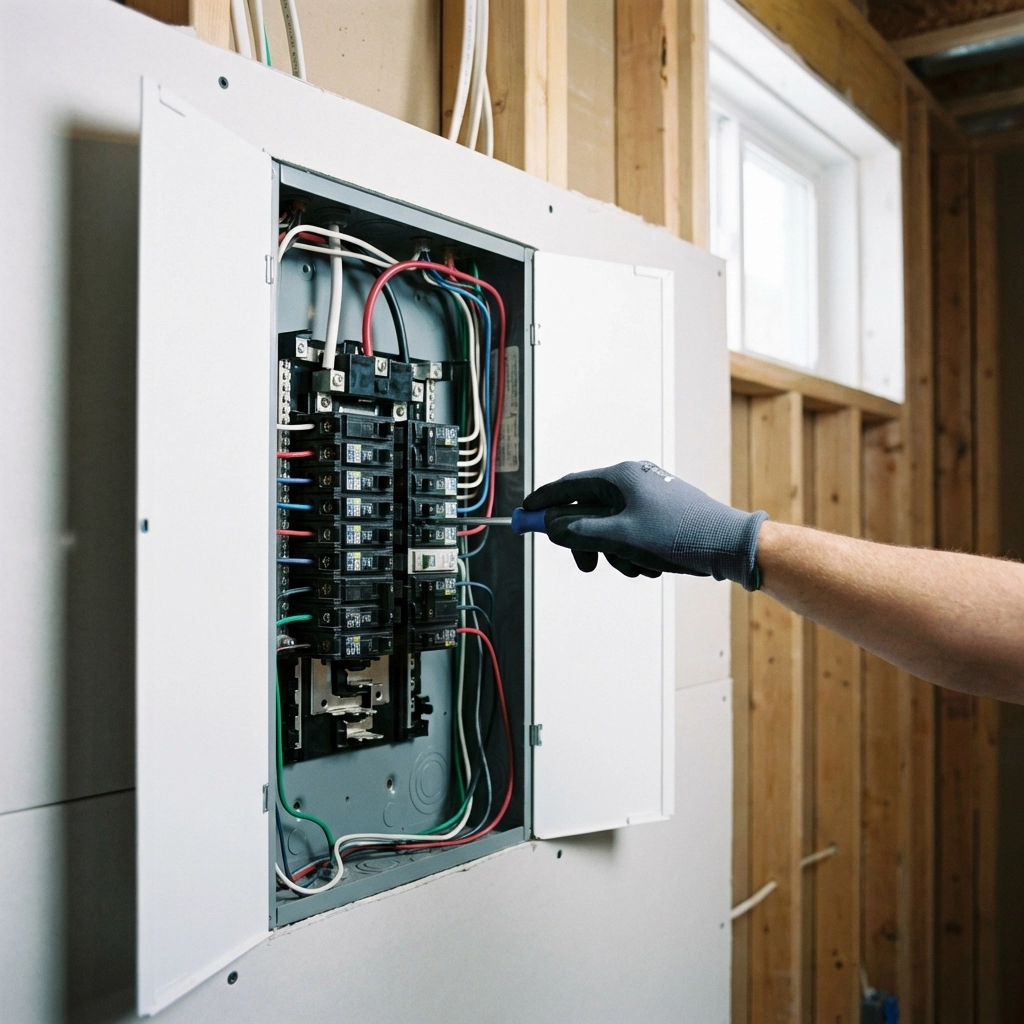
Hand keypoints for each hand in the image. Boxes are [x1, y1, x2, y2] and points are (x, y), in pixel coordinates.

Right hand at [522, 461, 768, 589]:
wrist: (729, 545)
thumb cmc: (680, 535)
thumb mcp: (620, 537)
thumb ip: (579, 532)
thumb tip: (552, 526)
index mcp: (620, 477)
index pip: (568, 485)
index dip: (543, 503)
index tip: (525, 516)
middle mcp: (632, 481)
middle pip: (588, 510)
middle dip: (586, 541)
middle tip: (585, 564)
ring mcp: (647, 497)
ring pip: (610, 527)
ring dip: (615, 552)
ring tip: (636, 566)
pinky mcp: (661, 514)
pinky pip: (631, 533)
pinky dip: (633, 552)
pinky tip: (652, 565)